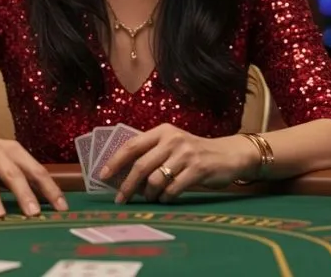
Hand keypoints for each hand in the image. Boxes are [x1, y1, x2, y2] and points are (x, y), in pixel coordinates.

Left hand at [99, 124, 256, 203]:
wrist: (228, 155)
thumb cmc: (194, 153)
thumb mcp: (173, 145)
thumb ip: (152, 153)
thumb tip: (122, 174)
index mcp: (163, 131)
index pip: (132, 145)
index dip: (115, 161)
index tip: (102, 175)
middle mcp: (173, 140)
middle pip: (141, 166)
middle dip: (127, 186)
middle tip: (121, 200)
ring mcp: (186, 154)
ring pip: (155, 180)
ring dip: (149, 194)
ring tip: (150, 198)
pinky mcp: (198, 169)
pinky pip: (172, 189)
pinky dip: (165, 198)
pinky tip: (165, 198)